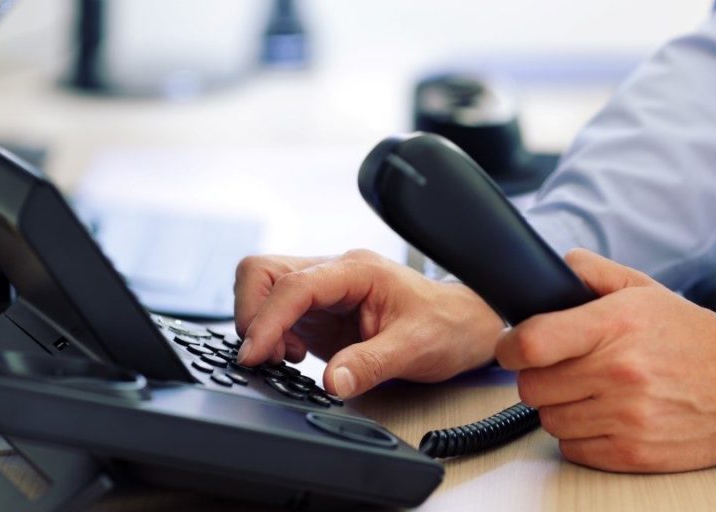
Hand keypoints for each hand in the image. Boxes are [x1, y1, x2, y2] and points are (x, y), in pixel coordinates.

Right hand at [234, 249, 504, 397]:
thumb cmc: (446, 326)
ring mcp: (324, 291)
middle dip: (252, 314)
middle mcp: (335, 274)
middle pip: (263, 272)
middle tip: (265, 356)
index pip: (293, 284)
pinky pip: (277, 313)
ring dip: (261, 326)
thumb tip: (331, 380)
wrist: (463, 326)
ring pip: (263, 289)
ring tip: (286, 357)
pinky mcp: (320, 312)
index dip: (266, 319)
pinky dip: (272, 336)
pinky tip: (295, 357)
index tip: (255, 354)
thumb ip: (370, 363)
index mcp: (356, 271)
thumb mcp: (414, 349)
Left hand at [495, 249, 715, 472]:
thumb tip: (556, 266)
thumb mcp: (644, 290)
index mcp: (615, 325)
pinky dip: (580, 436)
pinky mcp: (632, 453)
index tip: (511, 349)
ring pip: (549, 420)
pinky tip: (604, 417)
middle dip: (539, 377)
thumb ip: (594, 272)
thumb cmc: (688, 338)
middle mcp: (618, 372)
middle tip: (562, 370)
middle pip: (532, 386)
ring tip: (590, 393)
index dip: (509, 348)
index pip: (532, 342)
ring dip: (560, 408)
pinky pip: (573, 449)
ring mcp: (625, 416)